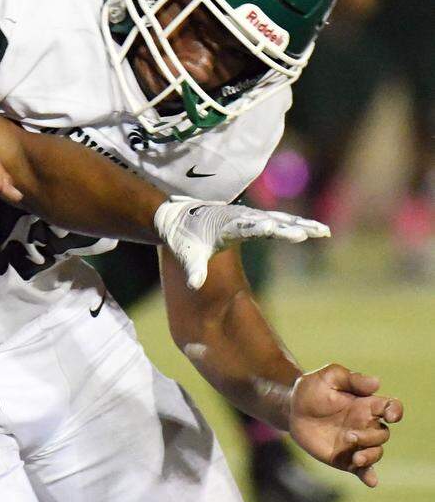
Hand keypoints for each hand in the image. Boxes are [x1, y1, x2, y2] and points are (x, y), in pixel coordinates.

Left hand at [154, 196, 329, 288]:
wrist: (178, 217)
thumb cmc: (183, 238)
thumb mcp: (186, 254)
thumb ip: (193, 269)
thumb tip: (194, 285)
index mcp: (223, 225)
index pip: (245, 227)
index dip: (261, 228)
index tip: (277, 230)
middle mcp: (239, 217)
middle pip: (268, 221)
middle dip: (288, 226)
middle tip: (309, 233)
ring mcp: (248, 216)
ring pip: (278, 218)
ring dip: (300, 224)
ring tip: (323, 231)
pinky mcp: (253, 219)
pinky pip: (278, 220)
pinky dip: (296, 224)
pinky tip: (316, 230)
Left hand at [290, 364, 403, 486]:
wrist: (291, 409)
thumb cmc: (311, 389)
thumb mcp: (328, 377)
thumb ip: (352, 378)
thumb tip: (377, 383)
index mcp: (366, 404)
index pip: (391, 408)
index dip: (396, 411)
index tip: (389, 416)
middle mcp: (365, 425)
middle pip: (383, 434)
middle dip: (371, 437)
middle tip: (349, 435)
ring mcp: (357, 443)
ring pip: (376, 453)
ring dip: (370, 456)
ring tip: (356, 457)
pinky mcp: (345, 458)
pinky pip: (363, 470)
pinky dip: (369, 476)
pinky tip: (370, 481)